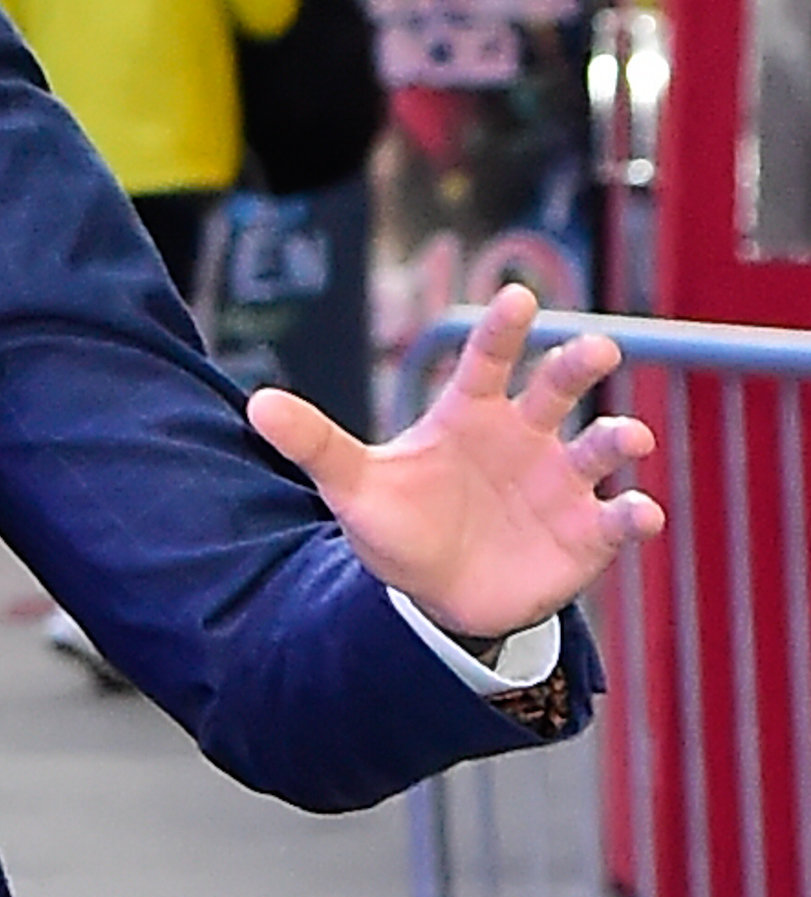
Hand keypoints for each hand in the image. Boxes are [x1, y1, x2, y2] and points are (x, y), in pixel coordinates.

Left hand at [245, 283, 664, 641]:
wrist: (435, 599)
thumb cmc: (400, 530)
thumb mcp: (353, 488)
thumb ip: (315, 444)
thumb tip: (258, 403)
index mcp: (471, 414)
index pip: (489, 360)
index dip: (504, 330)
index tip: (517, 298)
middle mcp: (525, 437)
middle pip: (559, 385)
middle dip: (580, 362)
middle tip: (597, 349)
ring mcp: (561, 482)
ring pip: (602, 446)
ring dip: (620, 437)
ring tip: (628, 439)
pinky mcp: (586, 533)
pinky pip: (619, 517)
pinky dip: (635, 513)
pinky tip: (639, 512)